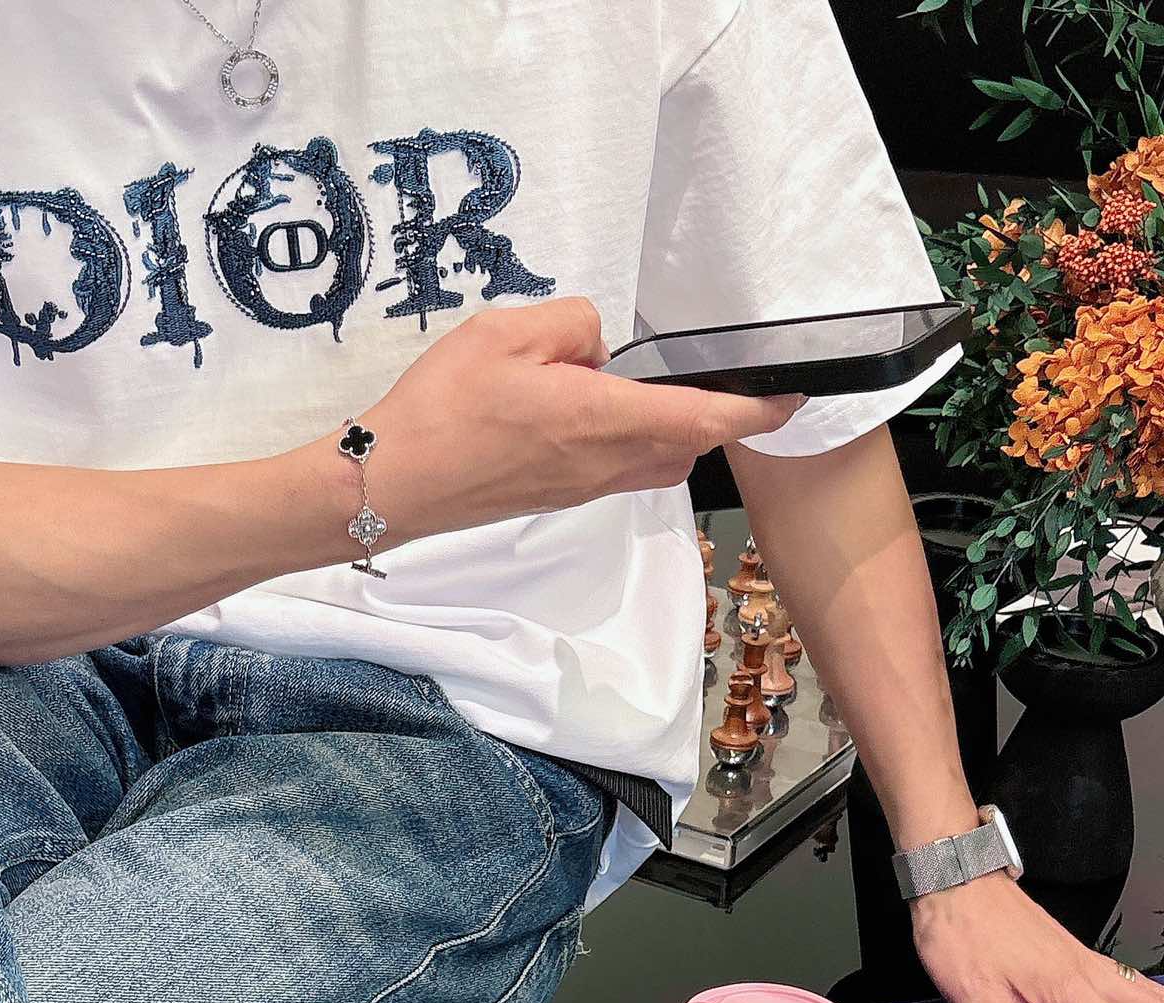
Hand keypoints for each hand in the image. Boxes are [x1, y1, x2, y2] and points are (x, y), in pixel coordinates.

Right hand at [355, 295, 807, 548]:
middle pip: (683, 448)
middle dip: (706, 421)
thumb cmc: (444, 408)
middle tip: (711, 384)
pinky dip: (623, 443)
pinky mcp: (555, 497)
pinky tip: (583, 412)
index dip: (753, 413)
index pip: (700, 419)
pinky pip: (612, 470)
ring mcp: (578, 489)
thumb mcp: (508, 331)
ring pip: (649, 463)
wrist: (394, 483)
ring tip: (636, 392)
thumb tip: (598, 345)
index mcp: (600, 419)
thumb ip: (573, 326)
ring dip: (661, 433)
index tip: (788, 402)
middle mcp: (601, 464)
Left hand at [910, 871, 1163, 1002]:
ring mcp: (1081, 959)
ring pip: (1142, 989)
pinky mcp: (1070, 951)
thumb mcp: (976, 1000)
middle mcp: (1085, 973)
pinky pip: (1124, 976)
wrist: (955, 881)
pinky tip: (1146, 1001)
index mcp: (1068, 991)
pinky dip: (1147, 994)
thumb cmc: (961, 937)